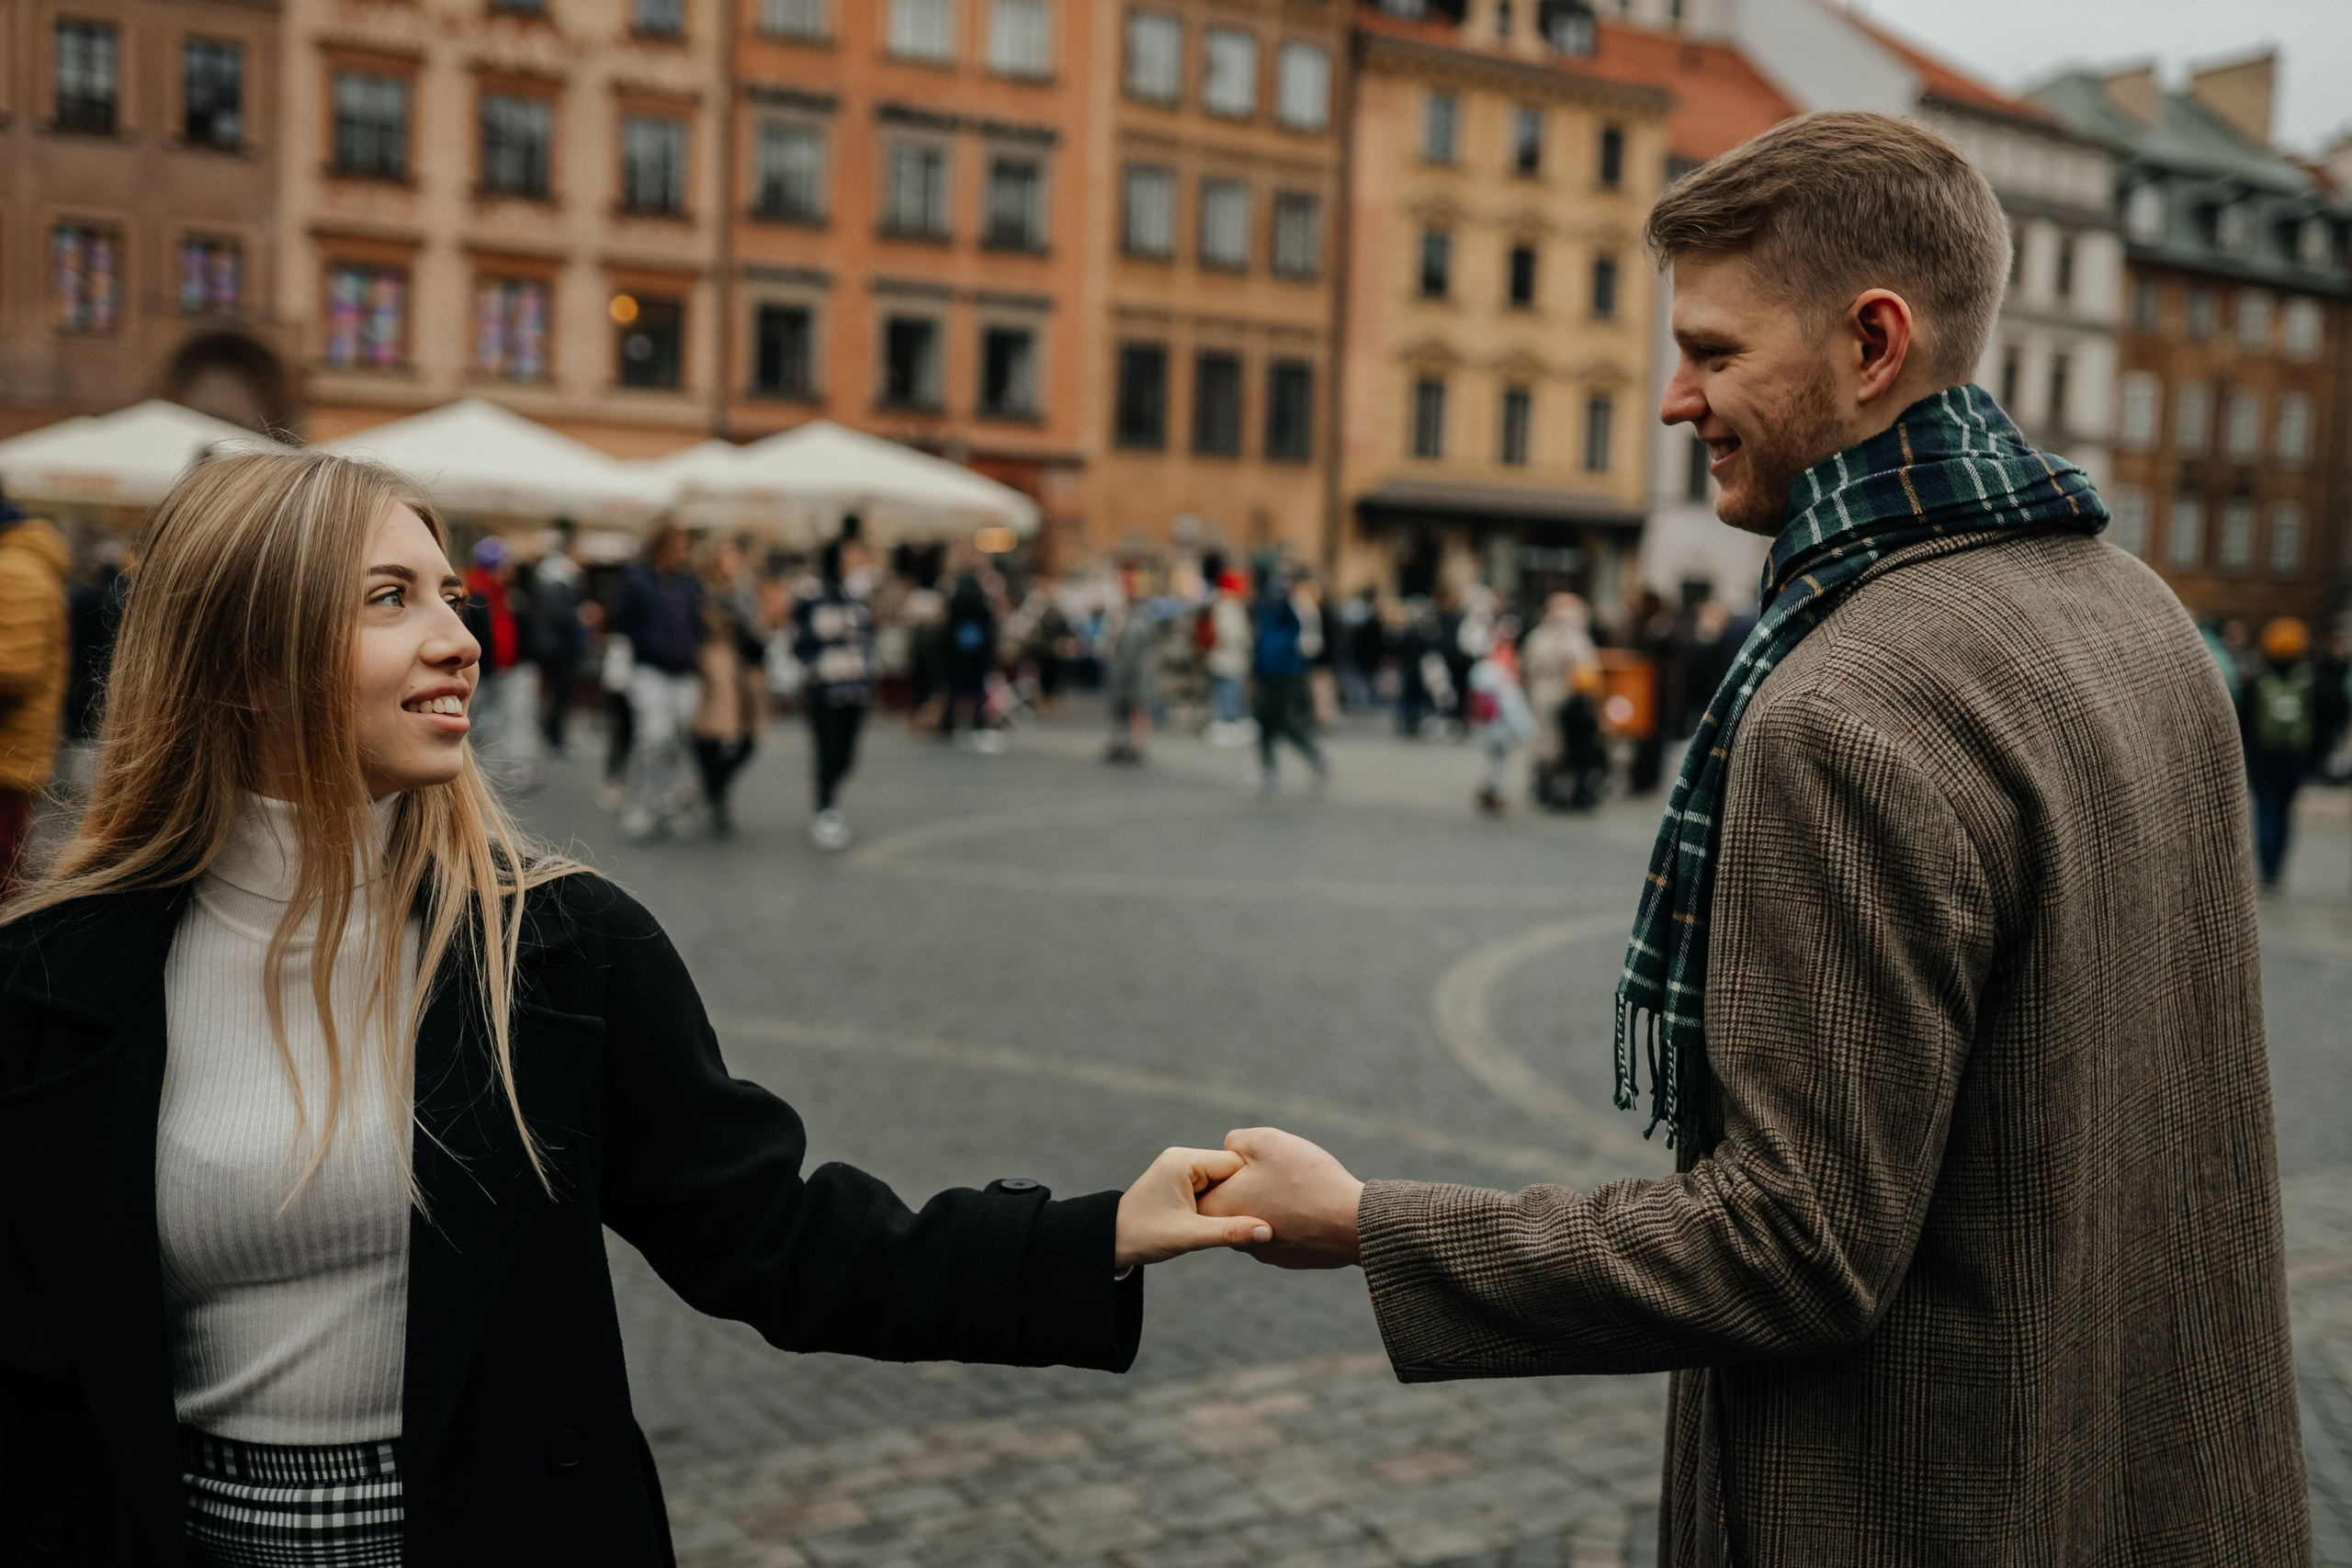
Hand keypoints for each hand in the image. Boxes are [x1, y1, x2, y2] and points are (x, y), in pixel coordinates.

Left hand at [1115, 1147, 1272, 1270]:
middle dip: (1244, 1194)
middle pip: (1231, 1171)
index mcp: (1185, 1161)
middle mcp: (1184, 1158)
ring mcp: (1183, 1169)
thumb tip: (1267, 1231)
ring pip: (1224, 1181)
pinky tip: (1234, 1221)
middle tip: (1265, 1217)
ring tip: (1252, 1221)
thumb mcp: (1188, 1236)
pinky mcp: (1182, 1182)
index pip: (1235, 1164)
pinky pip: (1213, 1188)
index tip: (1270, 1207)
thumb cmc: (1143, 1235)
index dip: (1252, 1185)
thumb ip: (1229, 1231)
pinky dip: (1223, 1204)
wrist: (1110, 1241)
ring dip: (1233, 1201)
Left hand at [1197, 1128, 1364, 1268]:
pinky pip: (1281, 1230)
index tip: (1251, 1158)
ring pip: (1256, 1214)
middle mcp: (1234, 1238)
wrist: (1351, 1223)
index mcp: (1220, 1207)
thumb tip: (1231, 1149)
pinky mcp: (1286, 1259)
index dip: (1227, 1164)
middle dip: (1248, 1182)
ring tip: (1297, 1186)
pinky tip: (1311, 1205)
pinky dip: (1291, 1217)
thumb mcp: (1266, 1141)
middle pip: (1232, 1199)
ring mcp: (1262, 1252)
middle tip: (1276, 1170)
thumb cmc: (1306, 1179)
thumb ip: (1237, 1142)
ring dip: (1270, 1200)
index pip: (1206, 1182)